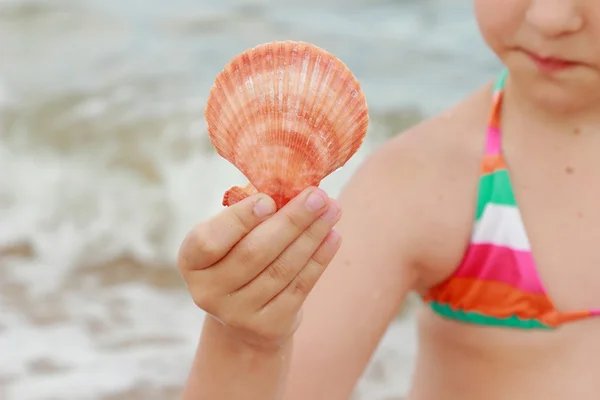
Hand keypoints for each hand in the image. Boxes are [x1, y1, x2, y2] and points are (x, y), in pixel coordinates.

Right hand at [178, 187, 341, 348]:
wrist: (245, 315)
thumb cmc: (240, 255)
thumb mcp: (233, 236)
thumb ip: (252, 210)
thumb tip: (292, 184)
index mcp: (191, 261)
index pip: (209, 241)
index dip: (239, 219)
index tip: (269, 199)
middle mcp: (207, 292)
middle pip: (254, 253)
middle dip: (291, 221)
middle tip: (318, 196)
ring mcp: (236, 314)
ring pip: (281, 269)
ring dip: (311, 236)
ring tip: (332, 210)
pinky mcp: (267, 327)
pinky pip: (299, 287)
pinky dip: (319, 259)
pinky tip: (333, 237)